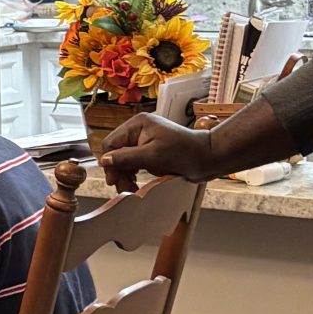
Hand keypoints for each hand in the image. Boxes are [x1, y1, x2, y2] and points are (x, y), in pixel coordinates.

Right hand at [97, 111, 218, 188]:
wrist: (208, 158)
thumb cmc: (184, 153)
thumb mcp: (153, 156)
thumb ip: (126, 157)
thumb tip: (104, 160)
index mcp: (138, 124)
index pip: (112, 143)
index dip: (110, 162)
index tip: (113, 180)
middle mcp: (139, 130)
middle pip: (117, 153)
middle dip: (119, 172)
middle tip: (124, 189)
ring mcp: (145, 141)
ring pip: (124, 160)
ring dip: (125, 175)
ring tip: (131, 189)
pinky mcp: (151, 152)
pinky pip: (134, 163)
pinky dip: (133, 175)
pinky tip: (136, 184)